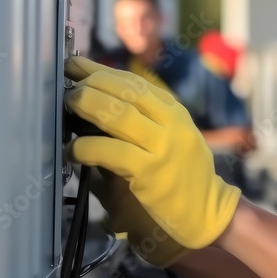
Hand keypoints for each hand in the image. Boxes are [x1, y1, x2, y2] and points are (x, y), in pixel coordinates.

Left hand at [64, 56, 241, 248]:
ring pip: (117, 114)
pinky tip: (72, 151)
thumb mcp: (176, 138)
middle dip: (91, 83)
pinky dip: (85, 147)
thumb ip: (149, 120)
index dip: (102, 71)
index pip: (136, 82)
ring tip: (66, 106)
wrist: (210, 212)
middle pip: (125, 91)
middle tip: (66, 85)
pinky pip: (110, 151)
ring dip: (87, 105)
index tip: (77, 65)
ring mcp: (163, 146)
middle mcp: (172, 123)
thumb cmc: (186, 177)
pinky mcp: (150, 171)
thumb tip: (100, 103)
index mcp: (176, 112)